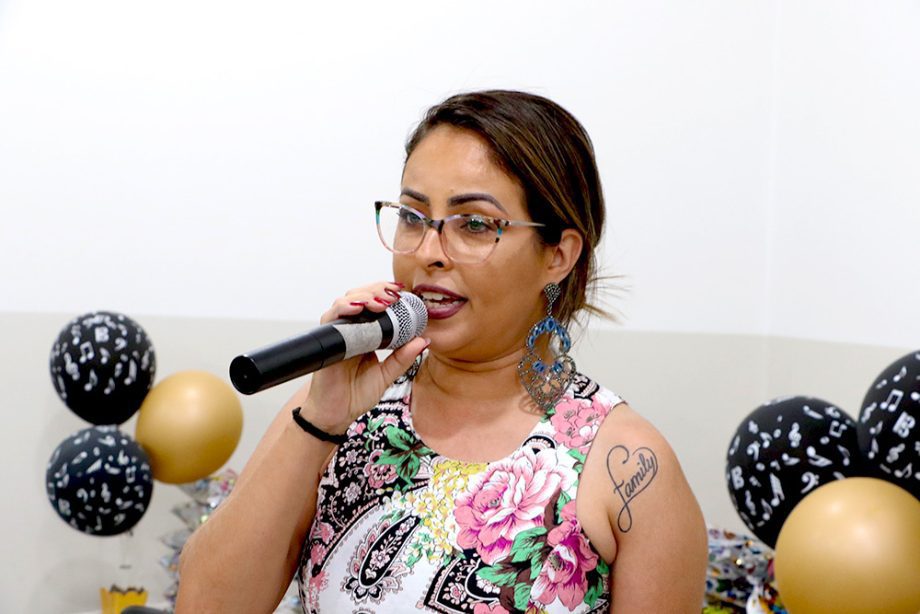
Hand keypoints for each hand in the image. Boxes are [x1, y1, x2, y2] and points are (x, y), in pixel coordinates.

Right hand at [299, 281, 427, 433]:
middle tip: (394, 294)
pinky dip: (344, 308)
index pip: (376, 305)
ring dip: (364, 296)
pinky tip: (358, 308)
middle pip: (361, 296)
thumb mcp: (386, 376)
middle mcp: (351, 329)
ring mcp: (338, 333)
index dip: (387, 294)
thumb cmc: (356, 395)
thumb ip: (403, 358)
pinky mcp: (326, 339)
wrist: (336, 414)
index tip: (404, 293)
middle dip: (378, 290)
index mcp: (367, 334)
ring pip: (346, 301)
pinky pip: (331, 317)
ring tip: (380, 301)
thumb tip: (423, 340)